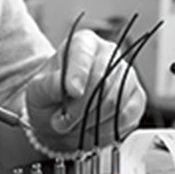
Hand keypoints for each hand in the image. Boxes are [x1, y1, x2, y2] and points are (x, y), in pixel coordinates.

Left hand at [25, 29, 146, 151]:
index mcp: (83, 43)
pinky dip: (106, 130)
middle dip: (80, 107)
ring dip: (90, 121)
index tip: (72, 91)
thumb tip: (61, 85)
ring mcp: (126, 76)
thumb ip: (47, 85)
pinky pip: (127, 118)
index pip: (84, 53)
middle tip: (61, 121)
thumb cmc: (49, 95)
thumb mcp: (37, 89)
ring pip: (115, 102)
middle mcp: (109, 54)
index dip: (79, 73)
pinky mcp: (137, 100)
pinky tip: (91, 130)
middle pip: (103, 80)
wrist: (60, 113)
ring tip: (72, 126)